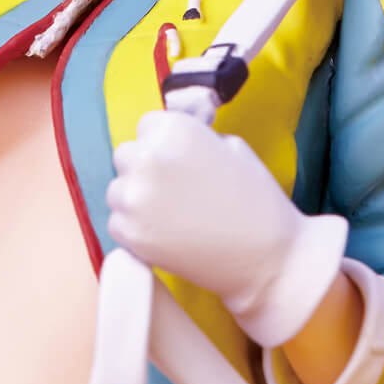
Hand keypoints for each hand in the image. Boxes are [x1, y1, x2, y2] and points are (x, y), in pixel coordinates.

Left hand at [106, 111, 346, 346]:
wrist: (266, 258)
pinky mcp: (129, 235)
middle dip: (145, 168)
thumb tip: (166, 138)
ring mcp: (134, 197)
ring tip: (171, 213)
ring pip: (118, 188)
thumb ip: (191, 136)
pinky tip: (166, 234)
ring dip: (136, 198)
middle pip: (127, 154)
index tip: (178, 160)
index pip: (147, 125)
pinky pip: (117, 222)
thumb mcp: (230, 145)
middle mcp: (148, 157)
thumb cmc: (255, 198)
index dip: (163, 142)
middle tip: (174, 189)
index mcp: (174, 129)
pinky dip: (136, 228)